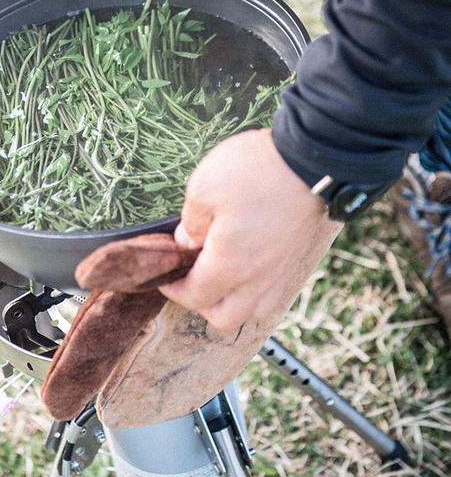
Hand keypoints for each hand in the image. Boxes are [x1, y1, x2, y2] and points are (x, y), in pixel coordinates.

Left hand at [160, 128, 340, 331]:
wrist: (310, 160)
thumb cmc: (256, 171)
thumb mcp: (204, 187)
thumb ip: (190, 221)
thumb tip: (187, 241)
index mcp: (230, 266)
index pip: (195, 297)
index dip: (174, 290)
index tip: (165, 274)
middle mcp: (258, 279)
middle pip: (224, 317)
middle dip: (201, 304)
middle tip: (190, 277)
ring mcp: (281, 272)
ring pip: (253, 311)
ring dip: (231, 302)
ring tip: (219, 276)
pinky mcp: (297, 259)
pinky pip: (274, 294)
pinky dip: (256, 292)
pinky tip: (249, 269)